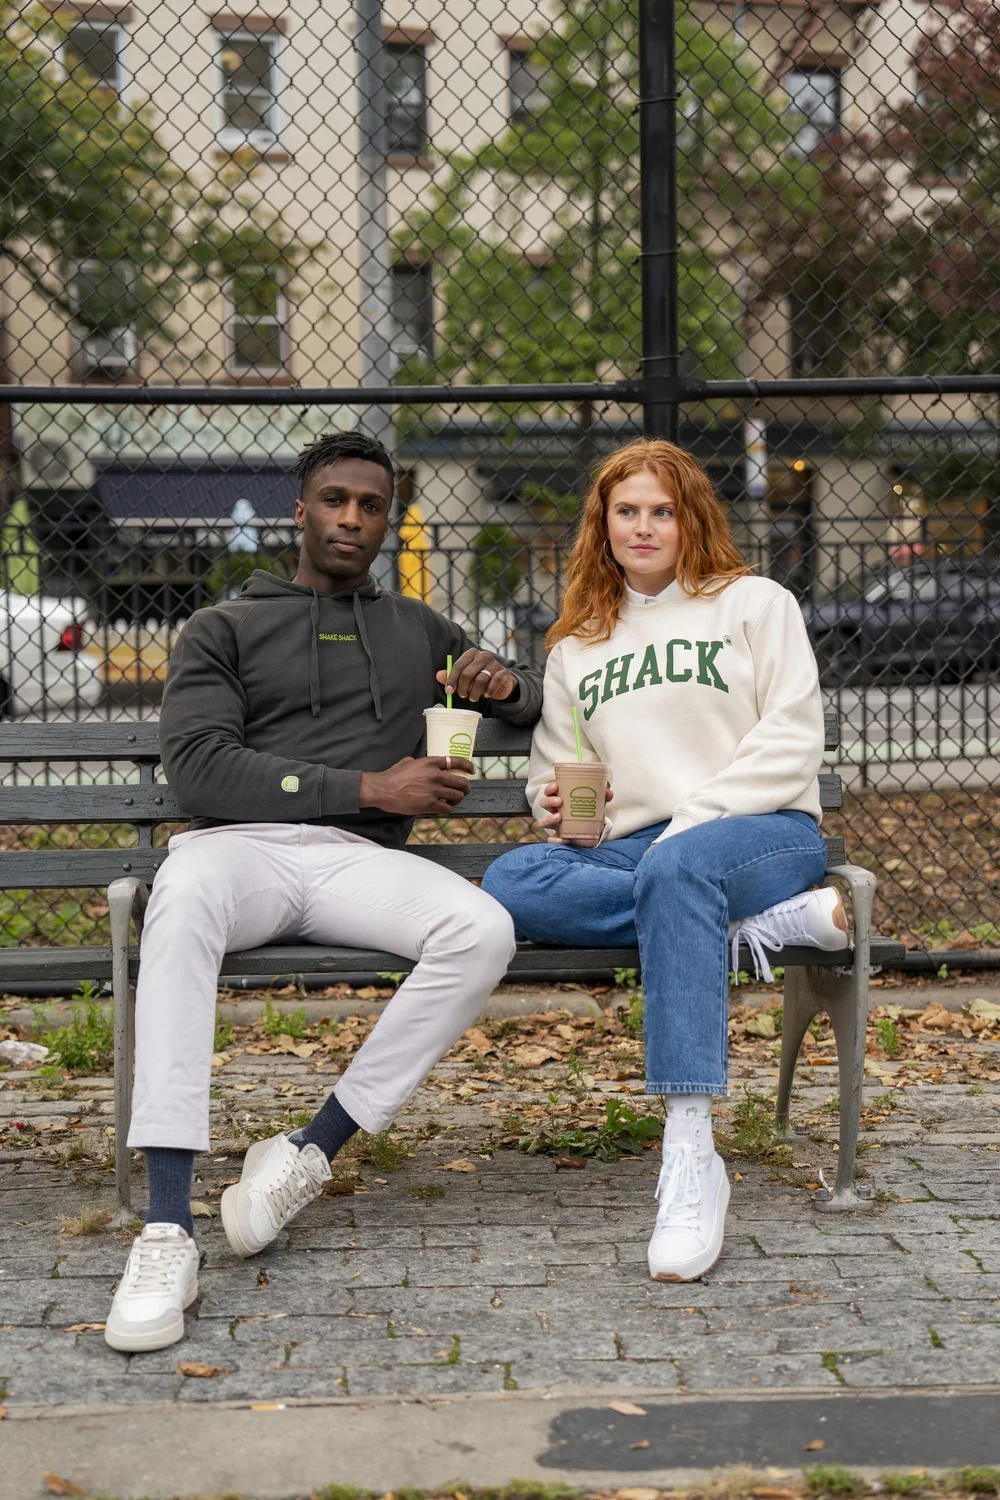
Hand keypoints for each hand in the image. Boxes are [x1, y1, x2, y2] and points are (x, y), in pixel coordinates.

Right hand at [359, 756, 475, 815]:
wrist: (383, 789)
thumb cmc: (392, 776)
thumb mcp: (407, 761)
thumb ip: (419, 762)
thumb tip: (420, 762)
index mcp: (430, 762)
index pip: (456, 761)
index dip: (467, 766)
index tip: (472, 771)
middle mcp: (435, 775)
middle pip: (461, 782)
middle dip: (465, 788)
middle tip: (463, 791)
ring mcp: (433, 790)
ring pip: (457, 797)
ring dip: (456, 800)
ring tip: (450, 801)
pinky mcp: (429, 804)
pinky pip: (446, 809)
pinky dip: (446, 810)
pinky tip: (441, 809)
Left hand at [436, 648, 516, 703]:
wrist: (501, 682)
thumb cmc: (479, 677)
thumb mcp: (465, 677)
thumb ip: (452, 676)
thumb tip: (438, 676)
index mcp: (472, 653)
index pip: (458, 665)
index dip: (452, 679)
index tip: (449, 691)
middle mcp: (484, 655)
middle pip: (468, 673)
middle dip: (463, 688)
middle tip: (462, 695)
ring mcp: (495, 663)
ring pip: (480, 679)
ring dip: (474, 692)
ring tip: (472, 698)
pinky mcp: (504, 672)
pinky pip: (494, 682)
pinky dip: (489, 691)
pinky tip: (486, 695)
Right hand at [537, 781, 613, 845]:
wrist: (593, 834)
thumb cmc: (589, 815)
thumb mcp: (596, 806)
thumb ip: (602, 798)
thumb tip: (608, 792)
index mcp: (562, 801)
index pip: (550, 792)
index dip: (550, 788)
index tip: (556, 786)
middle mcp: (556, 812)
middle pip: (544, 803)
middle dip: (549, 801)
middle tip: (559, 801)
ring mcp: (556, 825)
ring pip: (543, 822)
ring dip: (549, 818)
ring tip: (559, 817)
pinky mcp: (559, 838)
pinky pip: (551, 840)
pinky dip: (555, 839)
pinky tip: (564, 839)